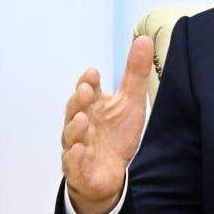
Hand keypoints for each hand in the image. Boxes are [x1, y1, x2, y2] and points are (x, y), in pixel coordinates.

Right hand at [60, 36, 153, 213]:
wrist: (110, 175)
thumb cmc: (116, 135)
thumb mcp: (131, 102)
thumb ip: (135, 73)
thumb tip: (143, 38)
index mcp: (92, 107)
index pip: (87, 90)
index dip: (88, 82)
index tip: (93, 73)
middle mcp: (81, 124)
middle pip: (74, 110)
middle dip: (78, 100)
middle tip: (86, 91)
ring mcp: (77, 147)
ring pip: (70, 136)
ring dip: (74, 128)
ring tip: (80, 119)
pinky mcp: (79, 170)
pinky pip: (72, 164)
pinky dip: (74, 157)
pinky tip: (79, 150)